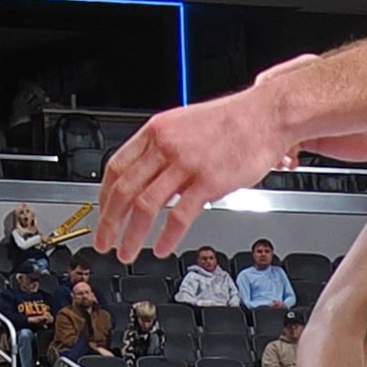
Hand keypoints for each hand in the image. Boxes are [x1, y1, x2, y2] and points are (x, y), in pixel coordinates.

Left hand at [98, 78, 299, 260]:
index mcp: (156, 130)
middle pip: (125, 189)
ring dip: (131, 235)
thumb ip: (163, 148)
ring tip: (126, 252)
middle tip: (103, 241)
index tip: (101, 212)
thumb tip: (146, 175)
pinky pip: (180, 215)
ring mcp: (186, 164)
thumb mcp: (184, 124)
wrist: (265, 114)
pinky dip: (167, 237)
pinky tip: (161, 248)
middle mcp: (166, 146)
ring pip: (146, 206)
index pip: (116, 166)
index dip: (104, 195)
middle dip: (109, 221)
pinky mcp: (209, 181)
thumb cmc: (231, 120)